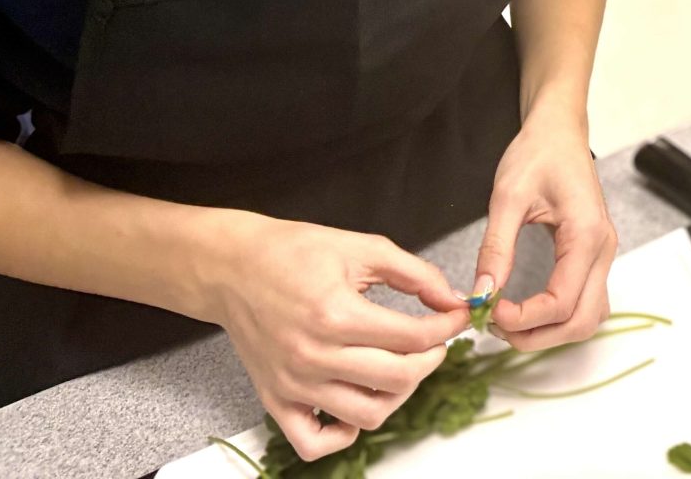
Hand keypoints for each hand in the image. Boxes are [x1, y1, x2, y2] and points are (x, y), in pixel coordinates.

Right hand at [207, 213, 469, 463]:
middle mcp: (314, 357)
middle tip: (435, 342)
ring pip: (366, 415)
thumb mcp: (362, 247)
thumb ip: (415, 273)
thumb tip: (451, 299)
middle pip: (397, 380)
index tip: (457, 317)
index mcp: (336, 315)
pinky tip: (358, 402)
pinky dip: (342, 434)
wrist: (233, 269)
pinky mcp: (275, 400)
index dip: (447, 327)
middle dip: (430, 360)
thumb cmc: (293, 253)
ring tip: (400, 367)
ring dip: (396, 395)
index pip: (412, 338)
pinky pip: (313, 443)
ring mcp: (293, 385)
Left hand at [471, 106, 619, 352]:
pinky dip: (560, 317)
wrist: (559, 130)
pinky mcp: (594, 255)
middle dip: (538, 335)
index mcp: (587, 235)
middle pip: (582, 321)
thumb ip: (496, 248)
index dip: (524, 319)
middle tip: (494, 325)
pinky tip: (528, 310)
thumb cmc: (537, 154)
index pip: (562, 302)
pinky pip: (587, 302)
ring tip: (509, 322)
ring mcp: (603, 254)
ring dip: (551, 331)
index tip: (488, 312)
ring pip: (589, 317)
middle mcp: (603, 250)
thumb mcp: (507, 197)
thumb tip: (482, 295)